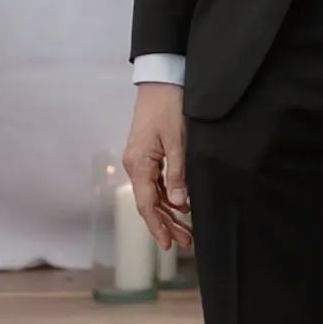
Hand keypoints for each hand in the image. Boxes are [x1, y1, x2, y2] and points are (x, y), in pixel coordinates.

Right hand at [124, 81, 191, 256]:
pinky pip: (156, 182)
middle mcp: (135, 165)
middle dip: (167, 224)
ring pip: (153, 194)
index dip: (157, 226)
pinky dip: (168, 196)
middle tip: (186, 241)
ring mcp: (140, 160)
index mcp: (138, 164)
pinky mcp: (148, 154)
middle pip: (149, 203)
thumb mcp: (177, 141)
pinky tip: (182, 206)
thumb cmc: (169, 106)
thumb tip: (180, 204)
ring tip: (187, 231)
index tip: (168, 244)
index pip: (146, 204)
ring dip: (169, 212)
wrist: (162, 79)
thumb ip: (178, 173)